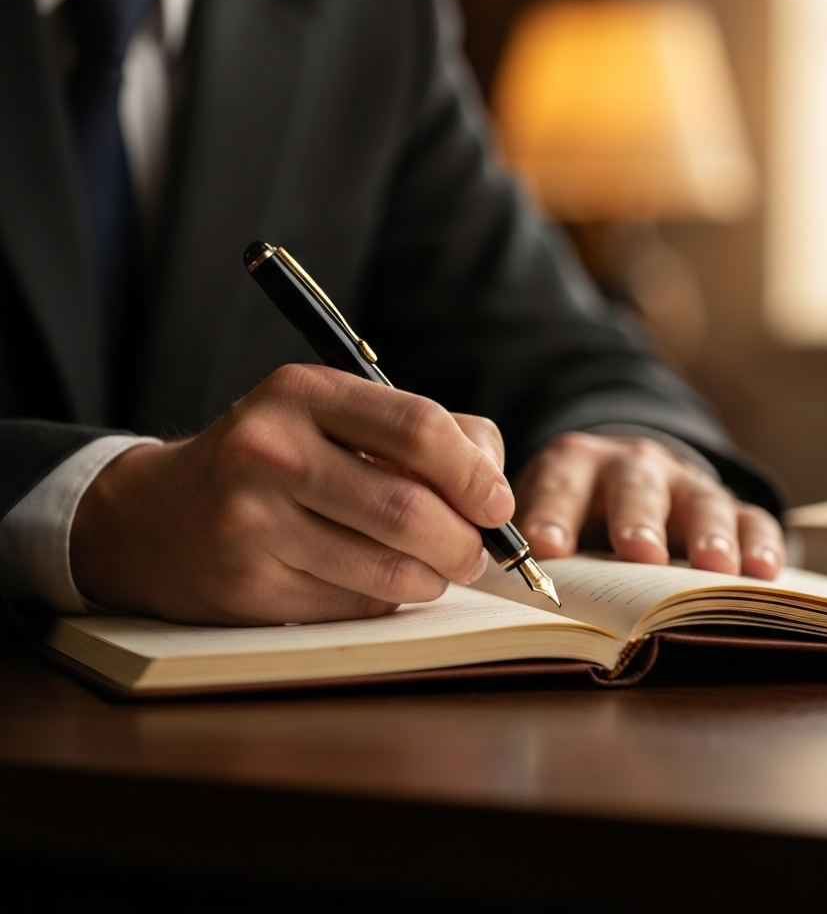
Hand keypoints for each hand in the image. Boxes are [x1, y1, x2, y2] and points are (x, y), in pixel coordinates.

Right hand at [70, 365, 513, 623]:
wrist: (157, 515)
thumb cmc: (273, 460)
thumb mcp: (334, 416)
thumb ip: (423, 434)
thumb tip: (493, 485)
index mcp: (303, 393)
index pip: (418, 428)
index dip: (474, 474)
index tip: (497, 505)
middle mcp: (270, 451)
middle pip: (409, 510)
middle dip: (464, 542)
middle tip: (474, 552)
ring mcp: (252, 522)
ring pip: (388, 570)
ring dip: (432, 578)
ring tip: (434, 568)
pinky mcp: (247, 586)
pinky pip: (354, 604)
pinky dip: (386, 598)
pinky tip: (375, 579)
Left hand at [514, 433, 783, 578]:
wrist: (627, 485)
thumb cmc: (576, 516)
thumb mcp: (547, 519)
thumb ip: (535, 548)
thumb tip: (513, 597)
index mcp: (575, 465)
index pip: (560, 485)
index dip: (553, 515)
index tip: (546, 549)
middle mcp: (633, 467)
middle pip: (635, 488)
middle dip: (637, 520)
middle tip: (638, 554)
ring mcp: (685, 485)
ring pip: (700, 502)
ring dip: (708, 534)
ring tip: (714, 568)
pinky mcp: (730, 508)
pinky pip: (751, 520)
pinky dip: (759, 544)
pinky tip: (763, 572)